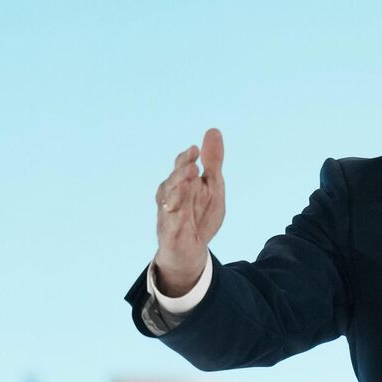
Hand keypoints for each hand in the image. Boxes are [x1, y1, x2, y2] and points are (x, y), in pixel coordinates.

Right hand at [153, 128, 225, 295]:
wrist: (190, 251)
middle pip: (172, 183)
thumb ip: (212, 162)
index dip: (185, 159)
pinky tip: (184, 212)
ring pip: (169, 203)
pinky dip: (177, 220)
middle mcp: (170, 198)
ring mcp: (169, 217)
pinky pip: (172, 227)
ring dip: (177, 192)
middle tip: (192, 165)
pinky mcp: (171, 236)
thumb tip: (213, 130)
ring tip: (187, 181)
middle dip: (180, 173)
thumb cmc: (200, 214)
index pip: (180, 168)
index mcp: (180, 184)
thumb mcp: (212, 186)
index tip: (195, 150)